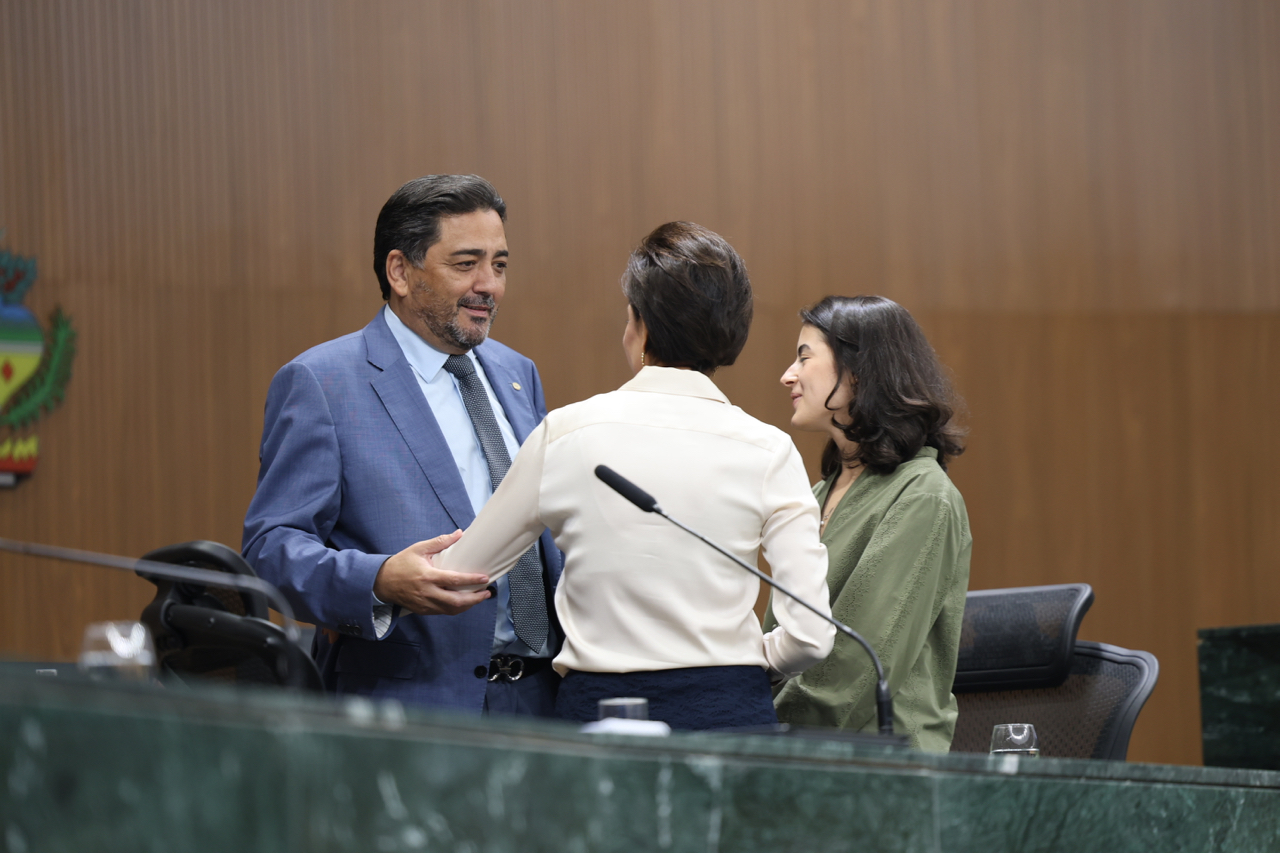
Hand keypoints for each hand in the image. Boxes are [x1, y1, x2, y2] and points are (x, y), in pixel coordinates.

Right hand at [372, 530, 490, 615]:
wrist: (381, 582)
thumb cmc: (401, 564)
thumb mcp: (419, 549)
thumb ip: (440, 542)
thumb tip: (459, 534)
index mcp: (427, 576)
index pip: (454, 580)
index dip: (471, 581)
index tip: (484, 578)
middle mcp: (427, 593)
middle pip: (456, 601)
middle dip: (474, 599)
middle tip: (486, 593)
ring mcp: (425, 604)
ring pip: (451, 610)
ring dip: (467, 606)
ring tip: (478, 598)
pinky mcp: (422, 610)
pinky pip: (443, 612)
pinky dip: (455, 609)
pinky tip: (463, 603)